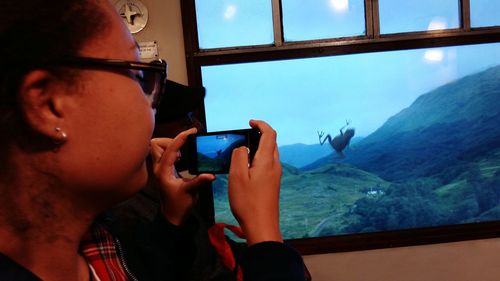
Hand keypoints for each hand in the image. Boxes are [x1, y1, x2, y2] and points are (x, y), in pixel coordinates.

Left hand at [150, 128, 214, 224]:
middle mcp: (158, 168)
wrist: (172, 216)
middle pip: (157, 144)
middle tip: (184, 147)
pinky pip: (163, 154)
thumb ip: (199, 181)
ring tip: (182, 153)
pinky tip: (180, 158)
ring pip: (158, 148)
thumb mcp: (190, 192)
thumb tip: (211, 175)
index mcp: (163, 171)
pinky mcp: (163, 170)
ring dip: (170, 145)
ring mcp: (159, 169)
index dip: (181, 138)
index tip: (192, 132)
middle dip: (170, 141)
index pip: (170, 148)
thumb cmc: (179, 205)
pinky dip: (171, 151)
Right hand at [228, 120, 282, 244]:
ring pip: (270, 154)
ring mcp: (275, 176)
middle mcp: (274, 166)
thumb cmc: (248, 202)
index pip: (269, 134)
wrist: (262, 226)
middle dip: (259, 135)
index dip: (261, 124)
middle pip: (271, 143)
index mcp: (266, 160)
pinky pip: (267, 164)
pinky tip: (246, 168)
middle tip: (244, 135)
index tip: (250, 122)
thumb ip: (239, 156)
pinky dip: (259, 159)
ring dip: (259, 147)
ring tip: (242, 151)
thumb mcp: (237, 175)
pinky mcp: (273, 184)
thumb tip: (243, 148)